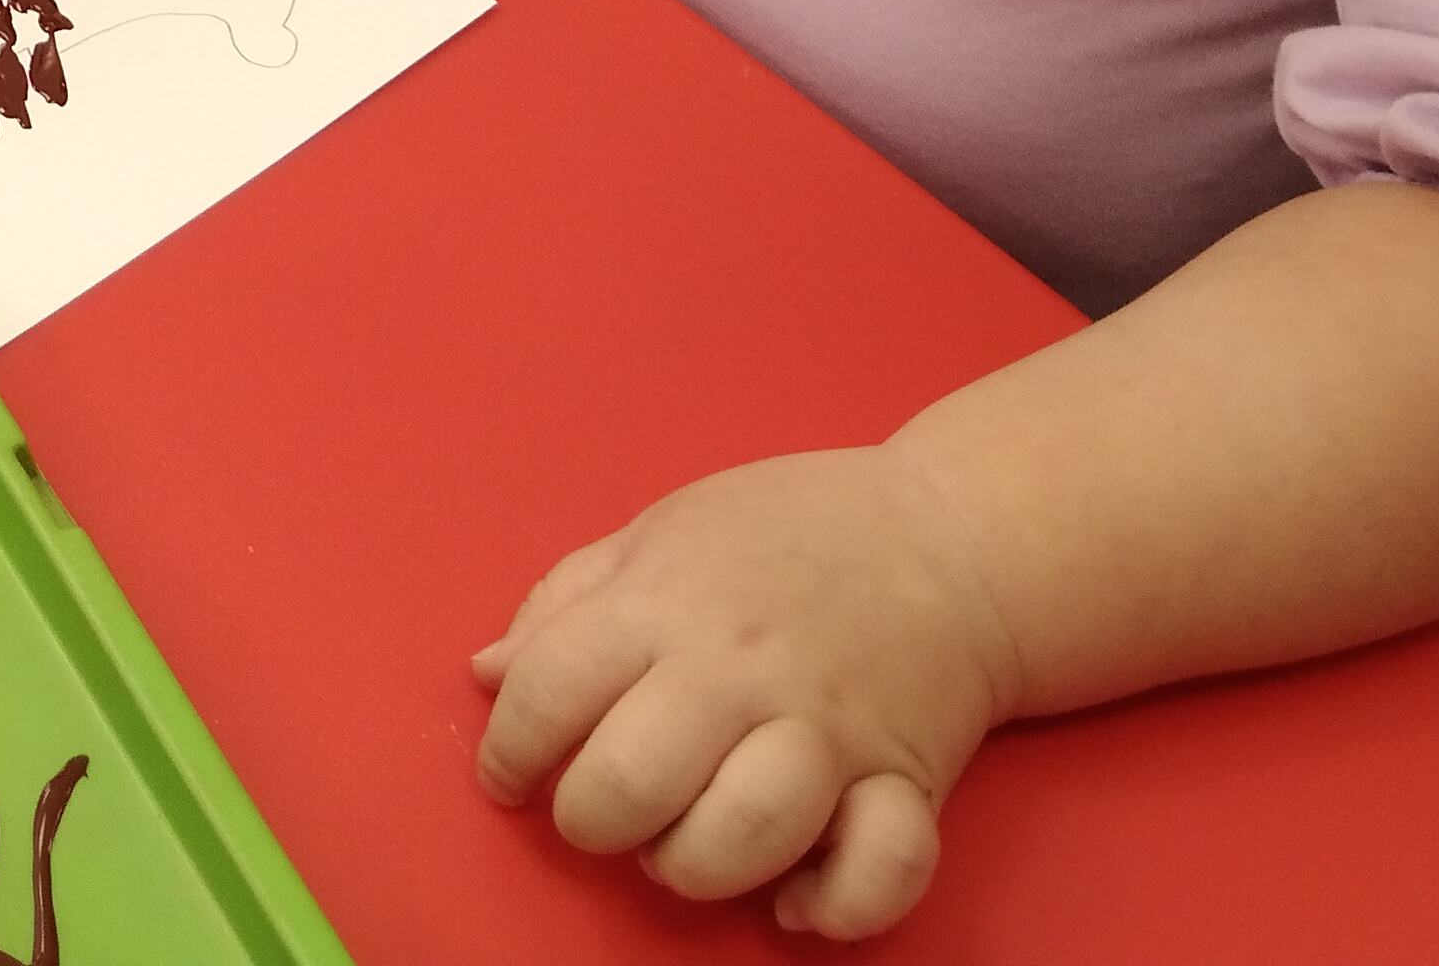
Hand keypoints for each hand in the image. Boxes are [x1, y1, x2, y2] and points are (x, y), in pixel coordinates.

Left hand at [473, 446, 1023, 940]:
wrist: (951, 536)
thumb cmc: (787, 532)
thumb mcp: (657, 533)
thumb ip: (564, 605)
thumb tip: (486, 677)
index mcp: (667, 602)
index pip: (549, 689)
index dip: (507, 749)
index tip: (509, 775)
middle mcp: (742, 669)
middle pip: (633, 778)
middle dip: (588, 820)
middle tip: (596, 811)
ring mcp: (831, 730)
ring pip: (743, 834)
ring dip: (693, 866)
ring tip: (679, 848)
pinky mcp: (909, 781)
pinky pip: (879, 871)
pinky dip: (832, 904)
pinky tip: (792, 895)